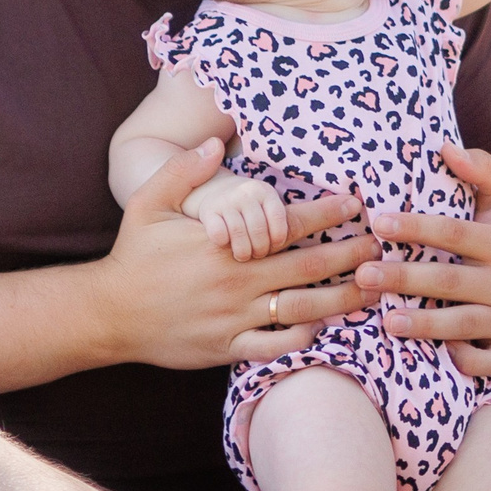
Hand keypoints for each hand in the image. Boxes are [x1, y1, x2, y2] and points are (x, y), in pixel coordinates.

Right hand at [97, 140, 373, 366]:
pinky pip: (275, 345)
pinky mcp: (227, 346)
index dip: (326, 213)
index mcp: (226, 243)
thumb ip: (183, 171)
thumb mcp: (149, 204)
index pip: (288, 224)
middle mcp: (237, 279)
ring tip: (372, 289)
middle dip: (350, 254)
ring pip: (303, 307)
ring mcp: (234, 316)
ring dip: (342, 297)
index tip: (355, 204)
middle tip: (382, 246)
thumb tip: (216, 143)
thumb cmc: (134, 255)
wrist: (108, 313)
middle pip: (309, 265)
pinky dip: (303, 337)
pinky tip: (324, 326)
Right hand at [183, 173, 291, 261]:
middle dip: (261, 249)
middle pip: (259, 229)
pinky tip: (225, 246)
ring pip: (239, 232)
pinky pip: (218, 233)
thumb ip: (289, 221)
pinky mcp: (208, 211)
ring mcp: (226, 201)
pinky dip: (223, 243)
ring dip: (243, 251)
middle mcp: (246, 193)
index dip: (278, 238)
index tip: (275, 247)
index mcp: (265, 192)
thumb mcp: (268, 207)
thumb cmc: (251, 210)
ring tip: (244, 256)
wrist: (214, 190)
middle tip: (259, 256)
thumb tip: (317, 242)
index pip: (278, 218)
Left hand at [356, 144, 490, 380]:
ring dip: (423, 323)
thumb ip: (482, 168)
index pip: (455, 233)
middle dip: (404, 278)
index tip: (378, 222)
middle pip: (449, 281)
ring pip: (462, 324)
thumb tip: (444, 148)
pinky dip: (465, 361)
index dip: (416, 227)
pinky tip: (436, 355)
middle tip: (363, 274)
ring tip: (385, 319)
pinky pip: (487, 362)